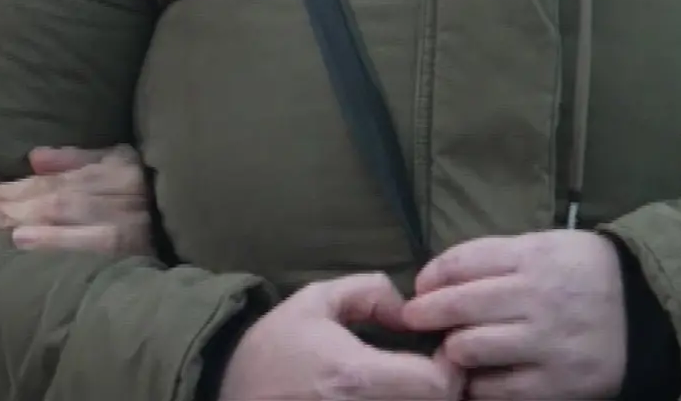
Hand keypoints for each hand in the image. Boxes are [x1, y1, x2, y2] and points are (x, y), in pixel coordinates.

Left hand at [0, 144, 153, 256]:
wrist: (193, 234)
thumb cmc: (149, 200)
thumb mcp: (120, 167)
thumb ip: (78, 161)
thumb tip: (35, 156)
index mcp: (117, 165)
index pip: (56, 178)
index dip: (14, 189)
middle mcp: (123, 186)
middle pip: (57, 194)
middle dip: (11, 206)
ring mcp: (130, 217)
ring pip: (68, 213)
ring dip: (25, 221)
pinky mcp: (134, 248)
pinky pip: (90, 242)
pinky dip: (56, 241)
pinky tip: (24, 243)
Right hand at [218, 274, 463, 400]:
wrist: (227, 393)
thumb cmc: (274, 348)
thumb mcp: (316, 300)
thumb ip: (370, 291)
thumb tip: (409, 309)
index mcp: (356, 377)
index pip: (438, 385)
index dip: (453, 364)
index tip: (441, 345)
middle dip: (445, 385)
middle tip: (435, 360)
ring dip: (425, 397)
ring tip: (416, 375)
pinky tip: (397, 391)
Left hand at [403, 230, 627, 400]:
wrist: (643, 310)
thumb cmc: (584, 271)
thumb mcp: (547, 245)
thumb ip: (499, 258)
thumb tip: (440, 276)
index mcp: (533, 256)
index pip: (464, 262)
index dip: (432, 275)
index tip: (419, 287)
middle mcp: (536, 298)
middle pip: (459, 306)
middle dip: (425, 314)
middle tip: (413, 319)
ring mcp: (545, 344)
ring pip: (470, 349)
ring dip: (451, 349)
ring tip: (449, 348)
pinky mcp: (555, 385)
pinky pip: (496, 390)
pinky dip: (478, 384)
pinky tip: (477, 376)